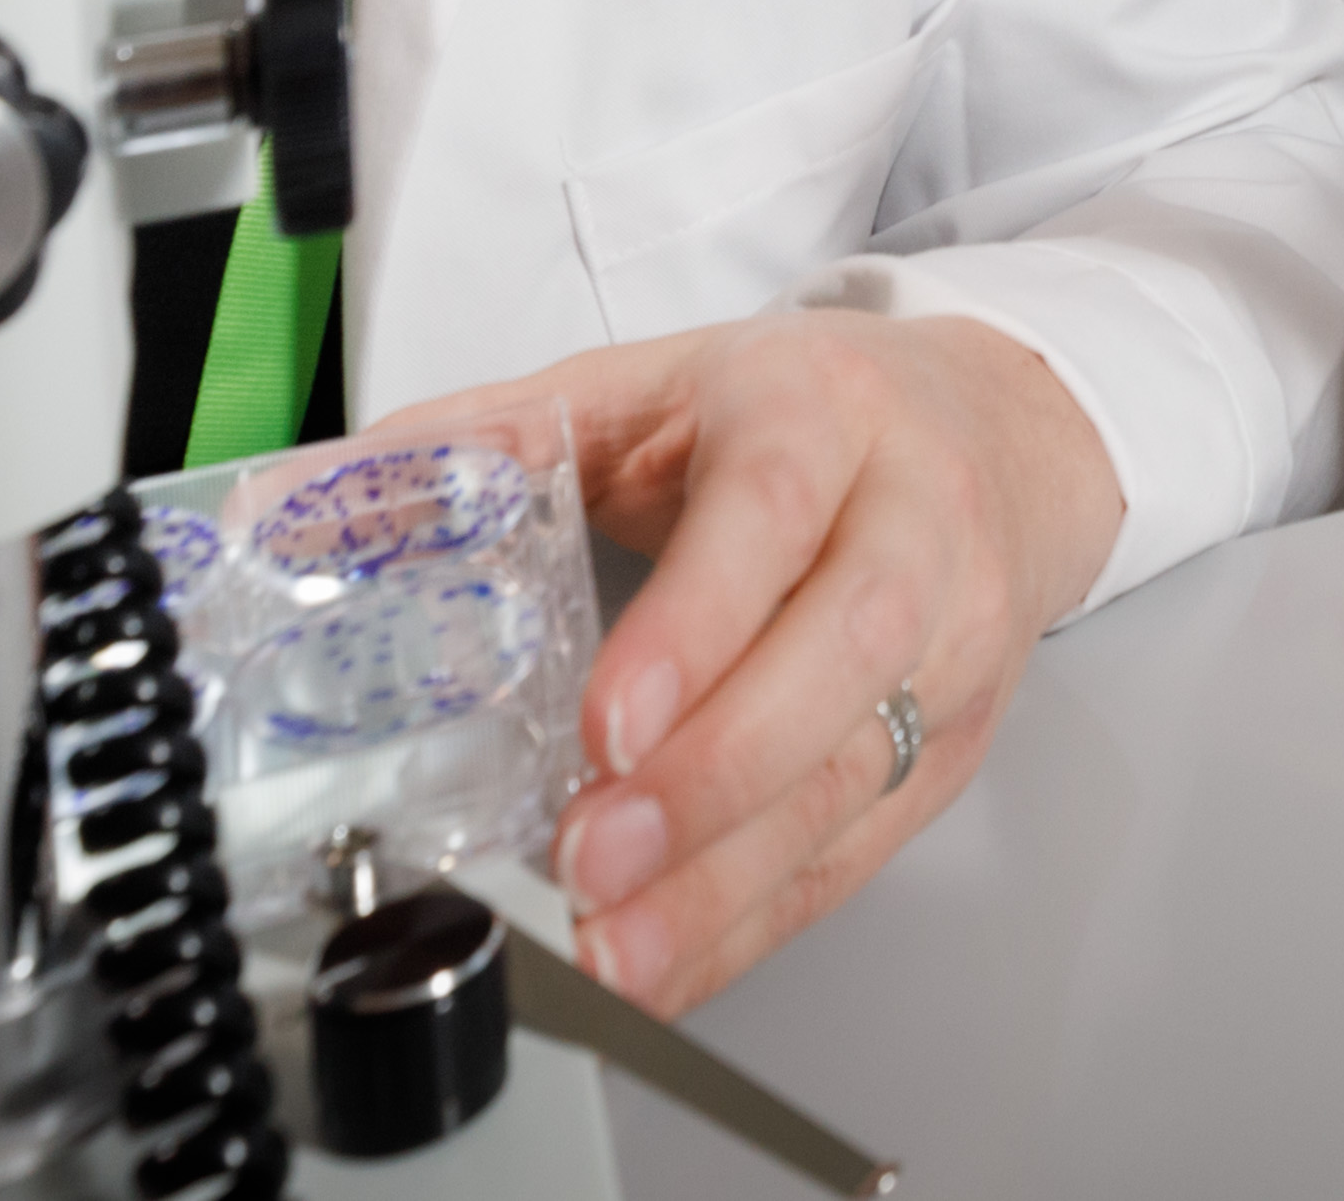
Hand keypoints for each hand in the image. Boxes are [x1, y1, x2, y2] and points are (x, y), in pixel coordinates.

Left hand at [380, 312, 1119, 1017]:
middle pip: (844, 649)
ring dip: (730, 874)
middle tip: (593, 855)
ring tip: (614, 942)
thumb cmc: (810, 414)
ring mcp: (954, 636)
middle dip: (714, 773)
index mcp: (821, 409)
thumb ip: (507, 431)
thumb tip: (340, 489)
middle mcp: (914, 518)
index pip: (772, 512)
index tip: (610, 724)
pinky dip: (758, 917)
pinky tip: (671, 958)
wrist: (1003, 433)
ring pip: (859, 766)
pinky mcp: (958, 738)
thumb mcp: (662, 385)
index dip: (699, 625)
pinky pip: (863, 844)